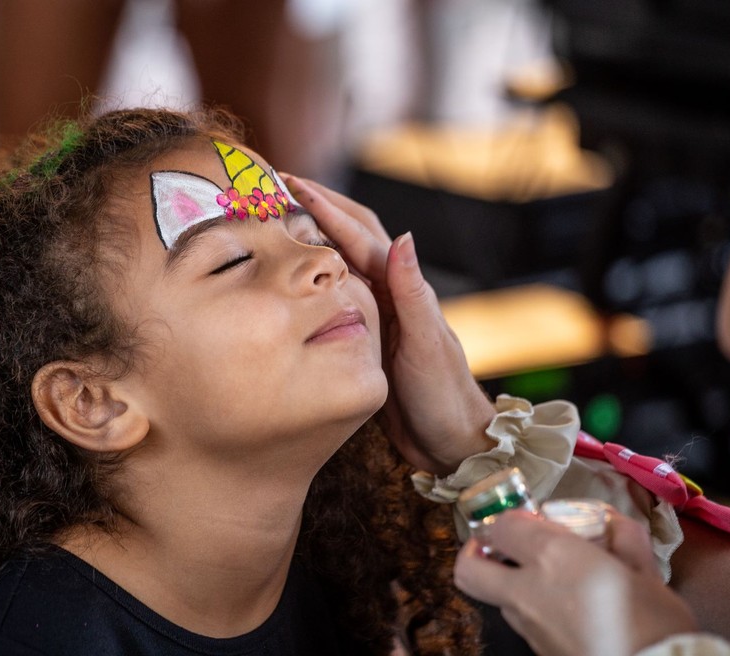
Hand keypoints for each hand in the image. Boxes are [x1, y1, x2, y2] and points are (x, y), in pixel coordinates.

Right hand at [282, 174, 495, 473]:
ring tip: (279, 217)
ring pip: (340, 263)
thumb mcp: (427, 344)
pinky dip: (314, 276)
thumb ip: (412, 293)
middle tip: (278, 186)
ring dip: (314, 235)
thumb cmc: (443, 395)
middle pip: (351, 236)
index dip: (325, 207)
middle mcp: (389, 293)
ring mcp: (377, 314)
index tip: (290, 183)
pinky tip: (294, 276)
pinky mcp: (364, 336)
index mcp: (402, 288)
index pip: (358, 236)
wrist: (450, 441)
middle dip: (319, 207)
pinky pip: (334, 295)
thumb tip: (404, 238)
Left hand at [453, 510, 697, 655]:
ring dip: (512, 583)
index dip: (512, 518)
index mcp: (552, 558)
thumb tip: (612, 523)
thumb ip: (623, 538)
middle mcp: (527, 592)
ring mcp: (528, 628)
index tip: (533, 519)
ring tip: (554, 580)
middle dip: (476, 554)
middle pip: (468, 569)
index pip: (499, 525)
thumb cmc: (654, 622)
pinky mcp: (538, 652)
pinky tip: (571, 610)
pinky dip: (535, 610)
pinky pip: (524, 623)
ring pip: (497, 598)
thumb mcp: (646, 571)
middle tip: (503, 547)